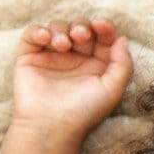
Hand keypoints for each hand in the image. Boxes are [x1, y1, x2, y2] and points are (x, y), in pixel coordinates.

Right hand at [10, 17, 132, 137]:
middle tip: (80, 36)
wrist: (51, 126)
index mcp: (96, 65)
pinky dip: (38, 31)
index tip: (102, 26)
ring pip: (57, 28)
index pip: (102, 37)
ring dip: (61, 30)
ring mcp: (52, 57)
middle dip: (82, 27)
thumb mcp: (113, 89)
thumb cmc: (84, 112)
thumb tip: (122, 38)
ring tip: (62, 45)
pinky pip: (32, 35)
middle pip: (80, 28)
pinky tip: (45, 38)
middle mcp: (75, 59)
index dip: (104, 27)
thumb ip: (123, 64)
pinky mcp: (30, 57)